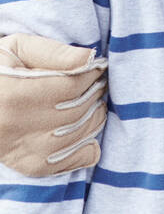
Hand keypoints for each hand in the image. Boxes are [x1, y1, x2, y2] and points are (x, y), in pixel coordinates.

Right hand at [0, 34, 107, 175]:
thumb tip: (90, 58)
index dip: (92, 74)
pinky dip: (87, 148)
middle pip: (77, 110)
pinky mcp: (29, 165)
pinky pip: (69, 161)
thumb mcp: (17, 49)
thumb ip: (53, 52)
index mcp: (15, 93)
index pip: (72, 85)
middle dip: (95, 94)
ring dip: (96, 117)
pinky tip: (89, 132)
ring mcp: (23, 149)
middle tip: (99, 83)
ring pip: (78, 135)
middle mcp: (18, 125)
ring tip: (95, 103)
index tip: (98, 66)